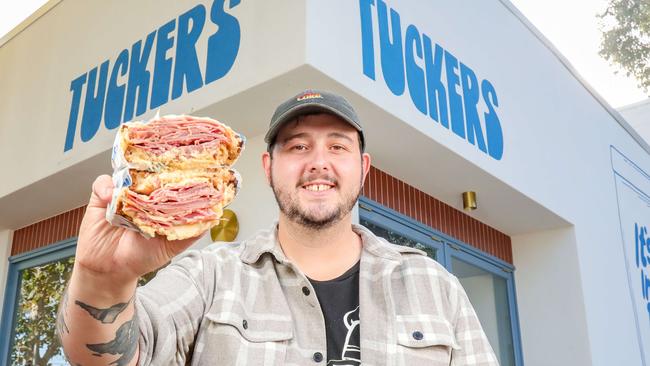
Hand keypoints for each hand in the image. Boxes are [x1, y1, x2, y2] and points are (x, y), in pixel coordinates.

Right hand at [74, 175, 202, 286]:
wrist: (110, 271)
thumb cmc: (143, 257)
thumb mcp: (173, 246)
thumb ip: (192, 231)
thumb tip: (214, 217)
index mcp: (162, 203)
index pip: (172, 180)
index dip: (179, 172)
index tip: (186, 164)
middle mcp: (144, 195)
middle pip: (150, 171)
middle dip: (156, 164)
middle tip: (161, 161)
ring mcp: (123, 193)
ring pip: (127, 172)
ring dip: (131, 172)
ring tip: (135, 182)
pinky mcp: (102, 197)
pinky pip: (103, 183)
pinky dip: (107, 187)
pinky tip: (112, 197)